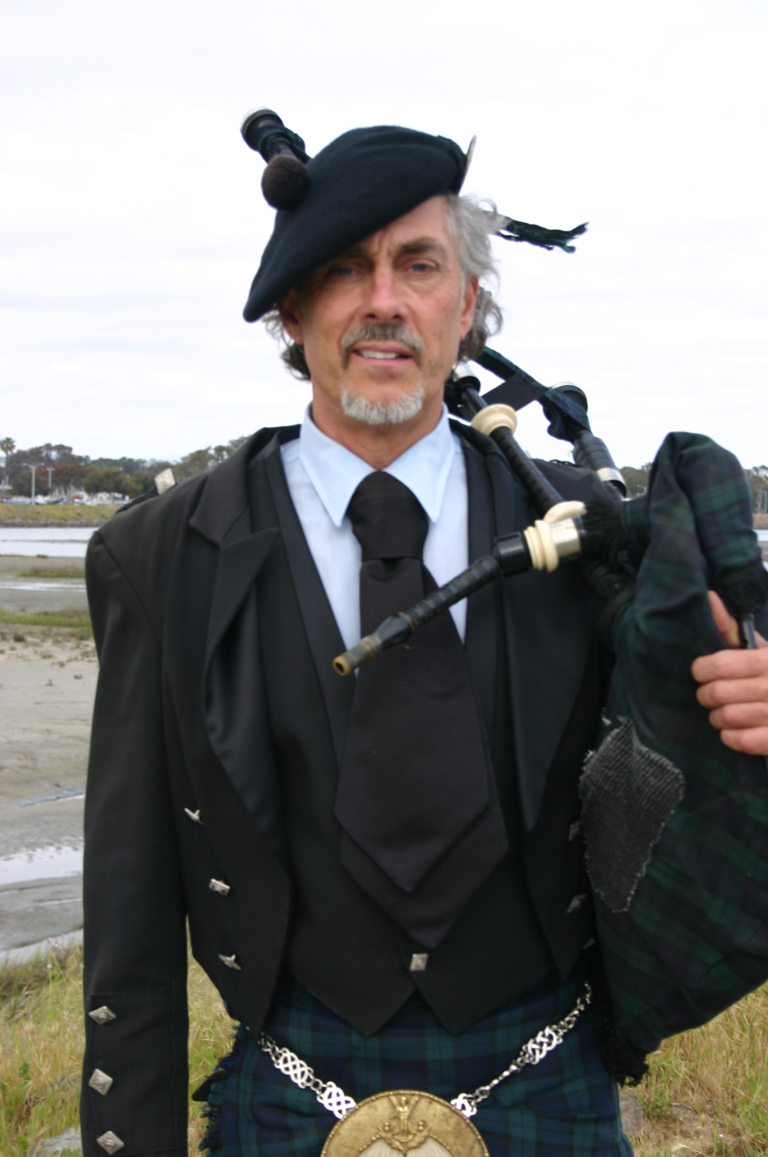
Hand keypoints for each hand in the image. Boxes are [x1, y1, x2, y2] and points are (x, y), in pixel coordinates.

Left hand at [690, 591, 767, 755]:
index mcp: (767, 660)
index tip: (701, 673)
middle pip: (716, 693)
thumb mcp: (760, 648)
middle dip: (705, 695)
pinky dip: (730, 737)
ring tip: (722, 713)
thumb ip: (730, 627)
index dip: (700, 670)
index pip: (718, 665)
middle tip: (709, 695)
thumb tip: (709, 598)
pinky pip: (742, 741)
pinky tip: (733, 730)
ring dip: (717, 718)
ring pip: (725, 718)